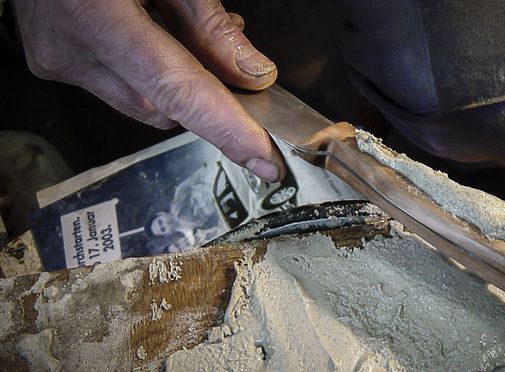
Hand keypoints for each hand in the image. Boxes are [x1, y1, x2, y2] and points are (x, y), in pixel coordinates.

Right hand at [13, 0, 284, 181]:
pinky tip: (162, 39)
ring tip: (193, 35)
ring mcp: (57, 59)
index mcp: (92, 11)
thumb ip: (206, 21)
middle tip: (238, 68)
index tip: (264, 161)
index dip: (225, 129)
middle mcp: (67, 47)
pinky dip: (149, 75)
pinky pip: (118, 88)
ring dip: (177, 84)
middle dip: (206, 96)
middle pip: (161, 107)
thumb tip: (252, 74)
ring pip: (141, 103)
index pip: (175, 90)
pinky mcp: (54, 62)